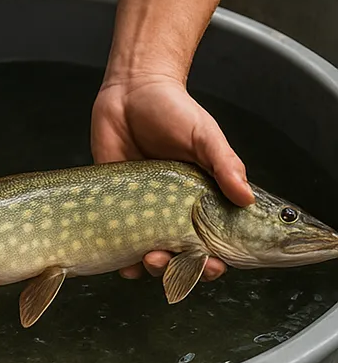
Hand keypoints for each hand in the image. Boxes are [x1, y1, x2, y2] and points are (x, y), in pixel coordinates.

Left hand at [91, 73, 253, 280]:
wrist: (130, 94)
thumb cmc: (173, 110)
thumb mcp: (205, 135)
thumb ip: (225, 165)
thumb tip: (247, 198)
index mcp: (202, 198)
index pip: (215, 240)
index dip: (215, 260)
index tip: (214, 266)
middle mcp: (174, 212)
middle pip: (182, 257)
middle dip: (180, 269)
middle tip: (171, 260)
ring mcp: (144, 213)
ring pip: (150, 256)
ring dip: (152, 267)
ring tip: (150, 259)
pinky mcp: (116, 209)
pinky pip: (119, 244)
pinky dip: (121, 259)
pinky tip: (123, 263)